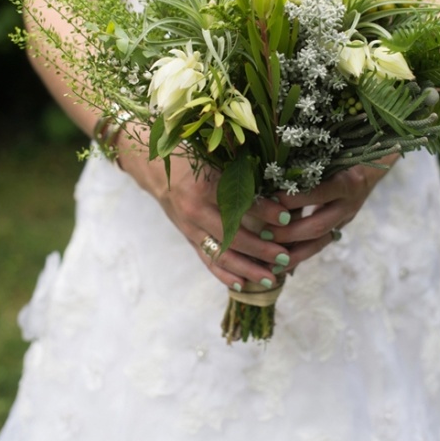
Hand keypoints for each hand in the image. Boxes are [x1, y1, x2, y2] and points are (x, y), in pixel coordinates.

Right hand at [117, 130, 293, 291]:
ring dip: (247, 269)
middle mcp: (195, 210)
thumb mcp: (213, 156)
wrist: (153, 166)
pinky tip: (243, 285)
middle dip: (261, 250)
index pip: (240, 203)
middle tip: (285, 257)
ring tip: (271, 279)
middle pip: (232, 236)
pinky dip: (224, 275)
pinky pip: (207, 260)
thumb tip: (277, 185)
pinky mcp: (188, 238)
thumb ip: (239, 171)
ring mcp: (190, 228)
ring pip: (221, 255)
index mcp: (204, 185)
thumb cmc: (190, 155)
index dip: (264, 211)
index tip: (287, 217)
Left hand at [259, 156, 399, 272]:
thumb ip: (305, 166)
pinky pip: (318, 246)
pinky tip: (279, 264)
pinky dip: (299, 255)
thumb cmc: (340, 154)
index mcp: (346, 181)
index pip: (319, 192)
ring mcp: (345, 219)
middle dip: (289, 233)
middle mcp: (348, 204)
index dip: (295, 199)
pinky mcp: (339, 228)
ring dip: (293, 253)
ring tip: (269, 261)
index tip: (271, 200)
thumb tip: (269, 173)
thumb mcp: (327, 157)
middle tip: (263, 234)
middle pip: (319, 225)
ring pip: (320, 242)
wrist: (370, 167)